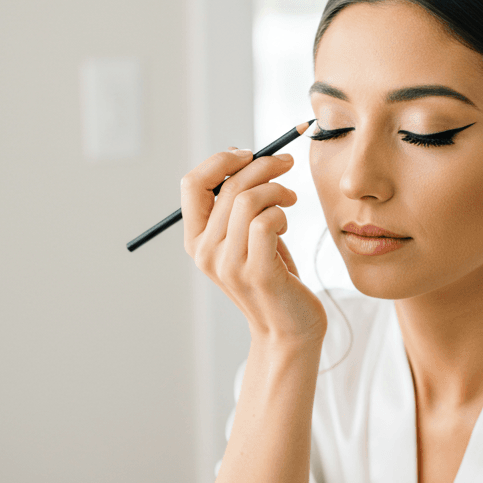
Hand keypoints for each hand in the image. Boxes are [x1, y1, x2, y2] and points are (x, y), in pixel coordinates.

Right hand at [181, 148, 327, 345]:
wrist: (290, 329)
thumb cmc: (274, 277)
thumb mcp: (247, 239)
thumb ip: (237, 207)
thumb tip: (245, 157)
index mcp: (196, 240)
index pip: (192, 183)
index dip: (221, 160)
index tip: (250, 153)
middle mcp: (206, 252)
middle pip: (229, 186)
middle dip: (263, 165)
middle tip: (287, 163)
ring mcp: (230, 265)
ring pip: (249, 200)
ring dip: (277, 189)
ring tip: (290, 199)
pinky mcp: (258, 273)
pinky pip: (267, 221)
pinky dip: (282, 213)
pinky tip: (287, 226)